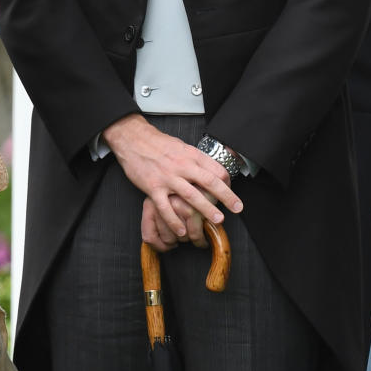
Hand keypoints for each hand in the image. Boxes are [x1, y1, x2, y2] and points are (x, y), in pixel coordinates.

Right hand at [104, 114, 242, 242]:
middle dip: (227, 197)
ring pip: (191, 196)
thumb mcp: (183, 147)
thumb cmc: (159, 144)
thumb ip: (197, 160)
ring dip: (207, 210)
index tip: (232, 192)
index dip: (228, 182)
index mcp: (192, 155)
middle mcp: (182, 166)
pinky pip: (165, 208)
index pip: (216, 169)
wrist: (133, 139)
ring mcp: (168, 177)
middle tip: (238, 208)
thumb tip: (213, 170)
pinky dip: (174, 221)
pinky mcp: (153, 187)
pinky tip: (181, 231)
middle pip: (210, 182)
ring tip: (218, 220)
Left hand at [142, 194, 206, 251]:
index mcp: (150, 203)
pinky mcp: (192, 209)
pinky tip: (203, 240)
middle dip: (178, 242)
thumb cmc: (185, 191)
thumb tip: (162, 246)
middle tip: (185, 237)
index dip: (159, 246)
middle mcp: (161, 205)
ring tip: (195, 236)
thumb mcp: (165, 201)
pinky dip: (200, 241)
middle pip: (167, 239)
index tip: (168, 247)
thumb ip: (159, 220)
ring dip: (190, 240)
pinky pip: (194, 235)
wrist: (204, 175)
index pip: (149, 236)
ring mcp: (176, 207)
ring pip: (181, 238)